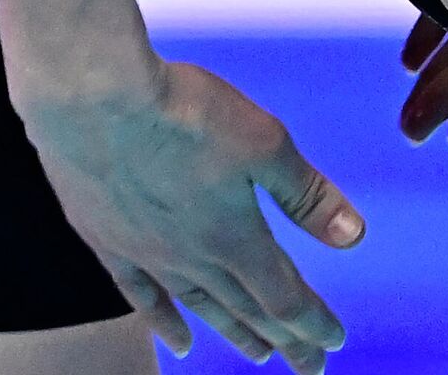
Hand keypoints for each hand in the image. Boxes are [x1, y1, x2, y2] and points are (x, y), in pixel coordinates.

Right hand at [15, 61, 362, 373]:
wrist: (93, 98)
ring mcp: (146, 253)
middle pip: (248, 311)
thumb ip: (306, 195)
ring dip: (234, 334)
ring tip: (259, 356)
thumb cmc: (186, 113)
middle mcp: (192, 258)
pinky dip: (163, 323)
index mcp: (235, 237)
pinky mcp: (107, 239)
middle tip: (309, 368)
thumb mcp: (266, 145)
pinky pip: (140, 296)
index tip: (332, 344)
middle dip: (285, 341)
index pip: (284, 297)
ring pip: (199, 308)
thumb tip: (353, 238)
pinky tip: (177, 344)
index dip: (311, 323)